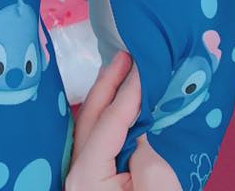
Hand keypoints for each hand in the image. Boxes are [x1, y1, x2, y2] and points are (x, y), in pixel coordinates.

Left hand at [65, 52, 179, 190]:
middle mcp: (76, 173)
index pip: (109, 121)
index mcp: (86, 175)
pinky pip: (98, 142)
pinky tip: (120, 106)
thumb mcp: (158, 188)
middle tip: (126, 56)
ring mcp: (83, 177)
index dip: (128, 91)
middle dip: (107, 83)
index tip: (144, 65)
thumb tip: (139, 135)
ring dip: (106, 98)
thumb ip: (146, 152)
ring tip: (120, 71)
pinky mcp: (93, 182)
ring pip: (90, 127)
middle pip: (90, 117)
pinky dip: (108, 119)